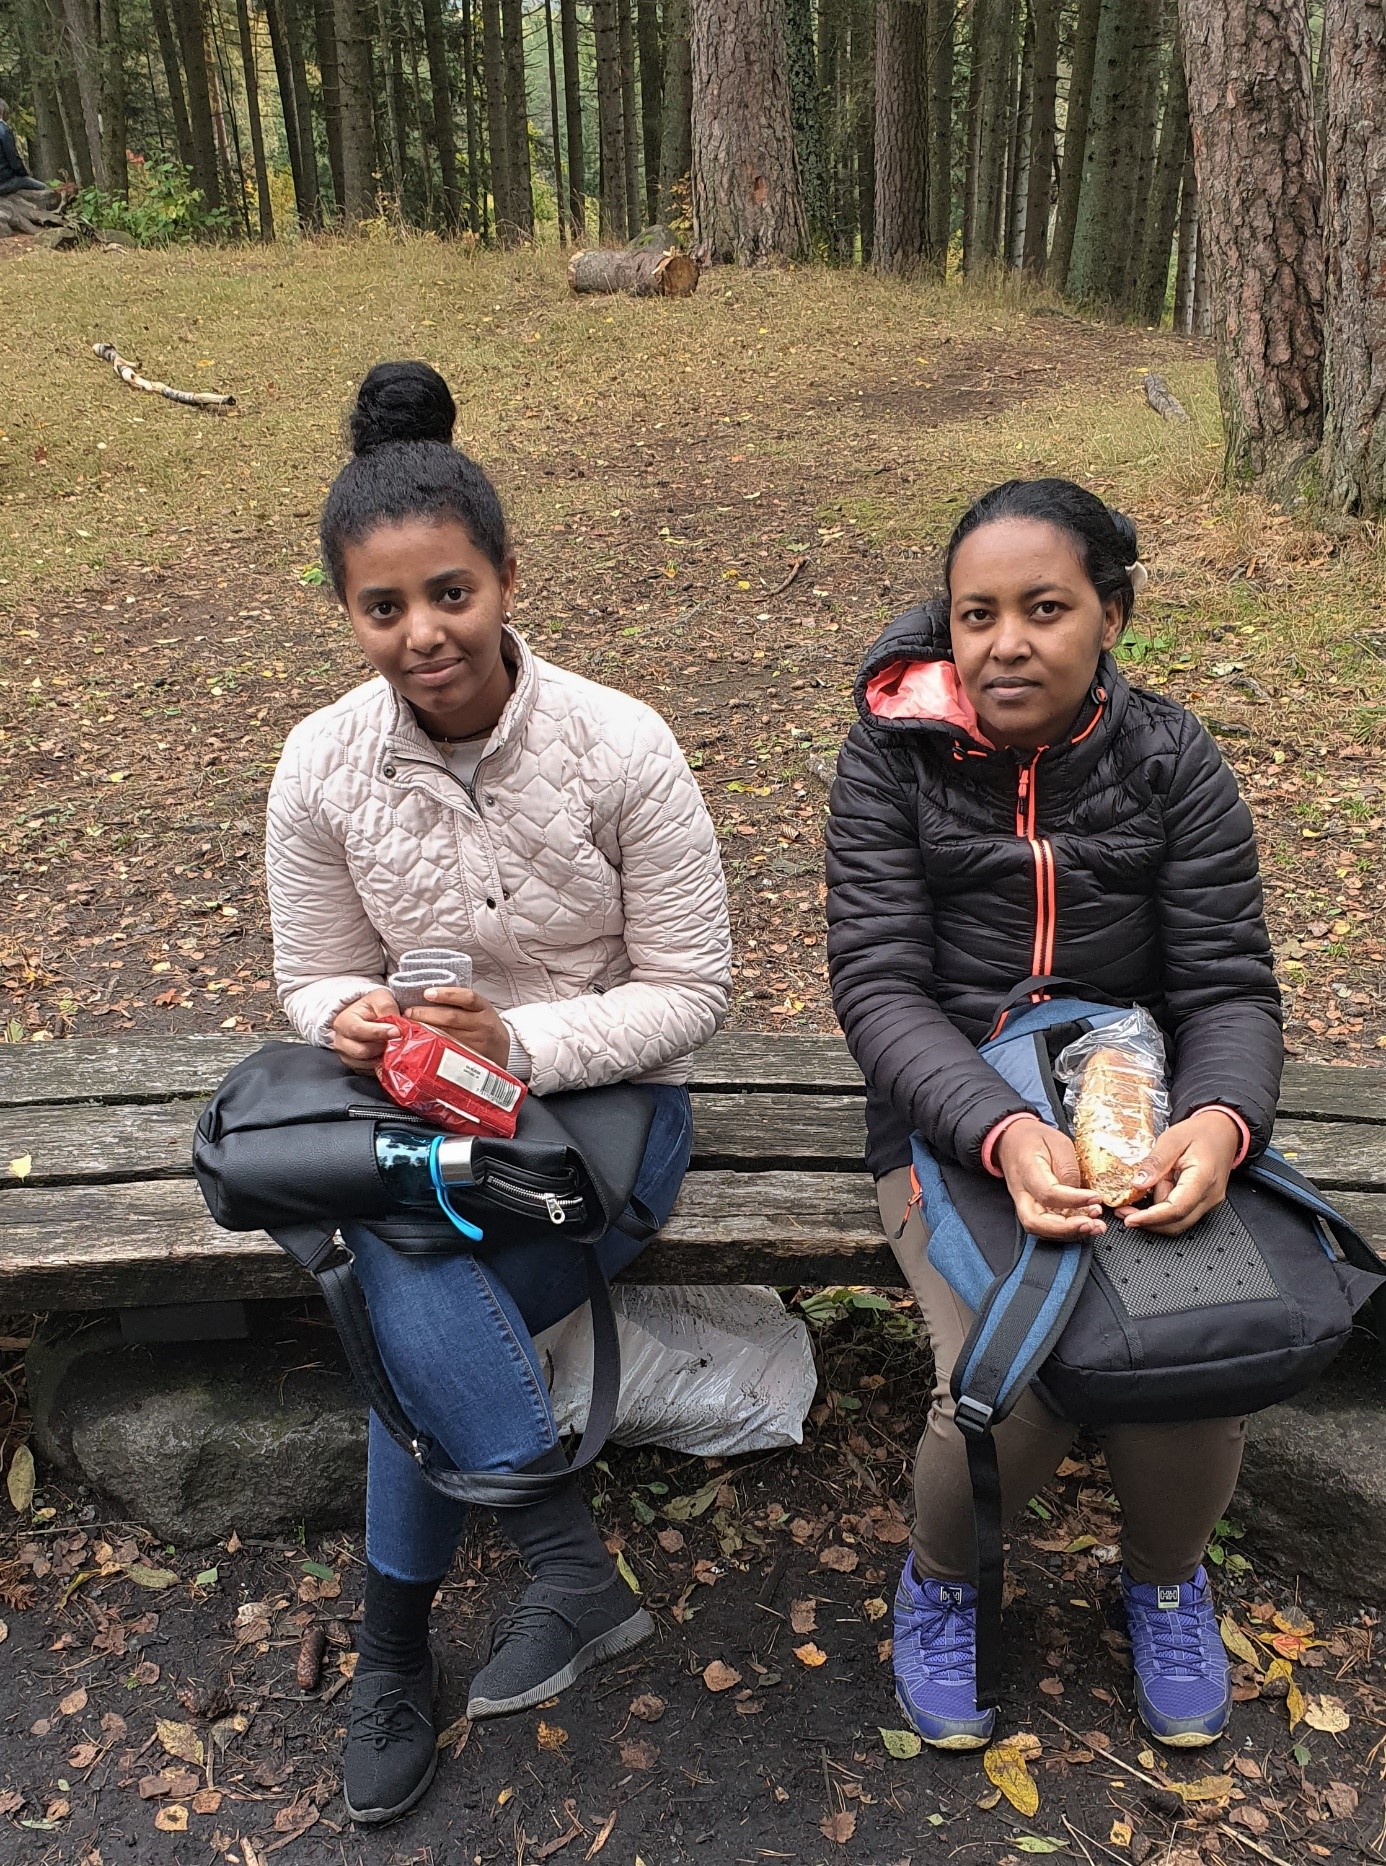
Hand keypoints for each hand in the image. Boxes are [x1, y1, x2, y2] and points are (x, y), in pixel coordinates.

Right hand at [331, 987, 400, 1072]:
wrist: (366, 1016)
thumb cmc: (372, 1005)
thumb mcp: (380, 997)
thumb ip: (386, 1007)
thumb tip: (396, 1026)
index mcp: (344, 1021)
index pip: (358, 1030)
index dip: (379, 1032)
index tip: (397, 1031)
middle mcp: (341, 1041)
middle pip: (361, 1051)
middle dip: (382, 1047)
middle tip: (397, 1041)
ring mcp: (346, 1056)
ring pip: (365, 1064)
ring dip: (382, 1057)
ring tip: (392, 1047)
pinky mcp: (355, 1066)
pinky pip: (368, 1071)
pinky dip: (380, 1065)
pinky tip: (388, 1055)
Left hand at [404, 986, 511, 1069]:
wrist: (505, 1050)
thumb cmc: (485, 1025)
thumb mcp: (480, 1010)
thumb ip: (460, 1003)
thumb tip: (426, 994)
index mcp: (484, 1008)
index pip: (467, 997)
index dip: (447, 994)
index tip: (427, 993)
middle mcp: (482, 1024)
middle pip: (452, 1017)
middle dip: (427, 1014)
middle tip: (408, 1012)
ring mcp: (477, 1043)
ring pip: (448, 1035)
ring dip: (426, 1030)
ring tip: (410, 1026)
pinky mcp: (471, 1058)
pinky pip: (450, 1051)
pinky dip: (434, 1045)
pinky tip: (421, 1042)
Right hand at [996, 1117, 1105, 1240]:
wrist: (1012, 1139)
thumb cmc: (1034, 1138)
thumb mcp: (1058, 1141)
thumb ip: (1068, 1168)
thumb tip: (1078, 1194)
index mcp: (1027, 1169)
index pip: (1048, 1193)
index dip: (1074, 1200)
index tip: (1096, 1197)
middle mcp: (1021, 1191)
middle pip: (1036, 1221)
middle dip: (1066, 1228)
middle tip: (1091, 1223)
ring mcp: (1023, 1202)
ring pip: (1039, 1228)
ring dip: (1068, 1233)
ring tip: (1094, 1226)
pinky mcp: (1031, 1207)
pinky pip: (1045, 1225)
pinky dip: (1065, 1230)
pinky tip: (1084, 1224)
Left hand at [1119, 1110, 1240, 1234]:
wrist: (1223, 1131)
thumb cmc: (1201, 1133)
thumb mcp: (1172, 1139)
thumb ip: (1155, 1162)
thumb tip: (1138, 1184)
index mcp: (1203, 1178)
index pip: (1176, 1209)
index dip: (1151, 1218)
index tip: (1130, 1220)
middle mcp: (1209, 1196)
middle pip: (1176, 1223)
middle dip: (1148, 1221)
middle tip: (1124, 1211)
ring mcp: (1209, 1202)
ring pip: (1178, 1221)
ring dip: (1156, 1212)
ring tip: (1149, 1185)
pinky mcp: (1204, 1203)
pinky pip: (1181, 1214)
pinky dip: (1164, 1209)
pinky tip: (1156, 1190)